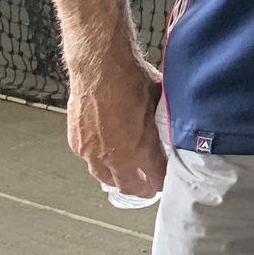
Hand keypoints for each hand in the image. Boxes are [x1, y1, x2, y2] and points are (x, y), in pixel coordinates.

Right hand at [66, 50, 164, 200]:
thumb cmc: (132, 79)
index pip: (156, 177)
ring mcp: (92, 151)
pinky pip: (88, 159)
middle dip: (140, 188)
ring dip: (117, 178)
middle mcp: (114, 156)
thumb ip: (165, 125)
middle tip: (147, 187)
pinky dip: (99, 161)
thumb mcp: (161, 103)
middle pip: (128, 185)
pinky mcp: (77, 142)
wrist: (100, 66)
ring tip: (126, 177)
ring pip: (104, 176)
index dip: (163, 181)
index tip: (167, 181)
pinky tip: (105, 155)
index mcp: (139, 149)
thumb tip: (176, 130)